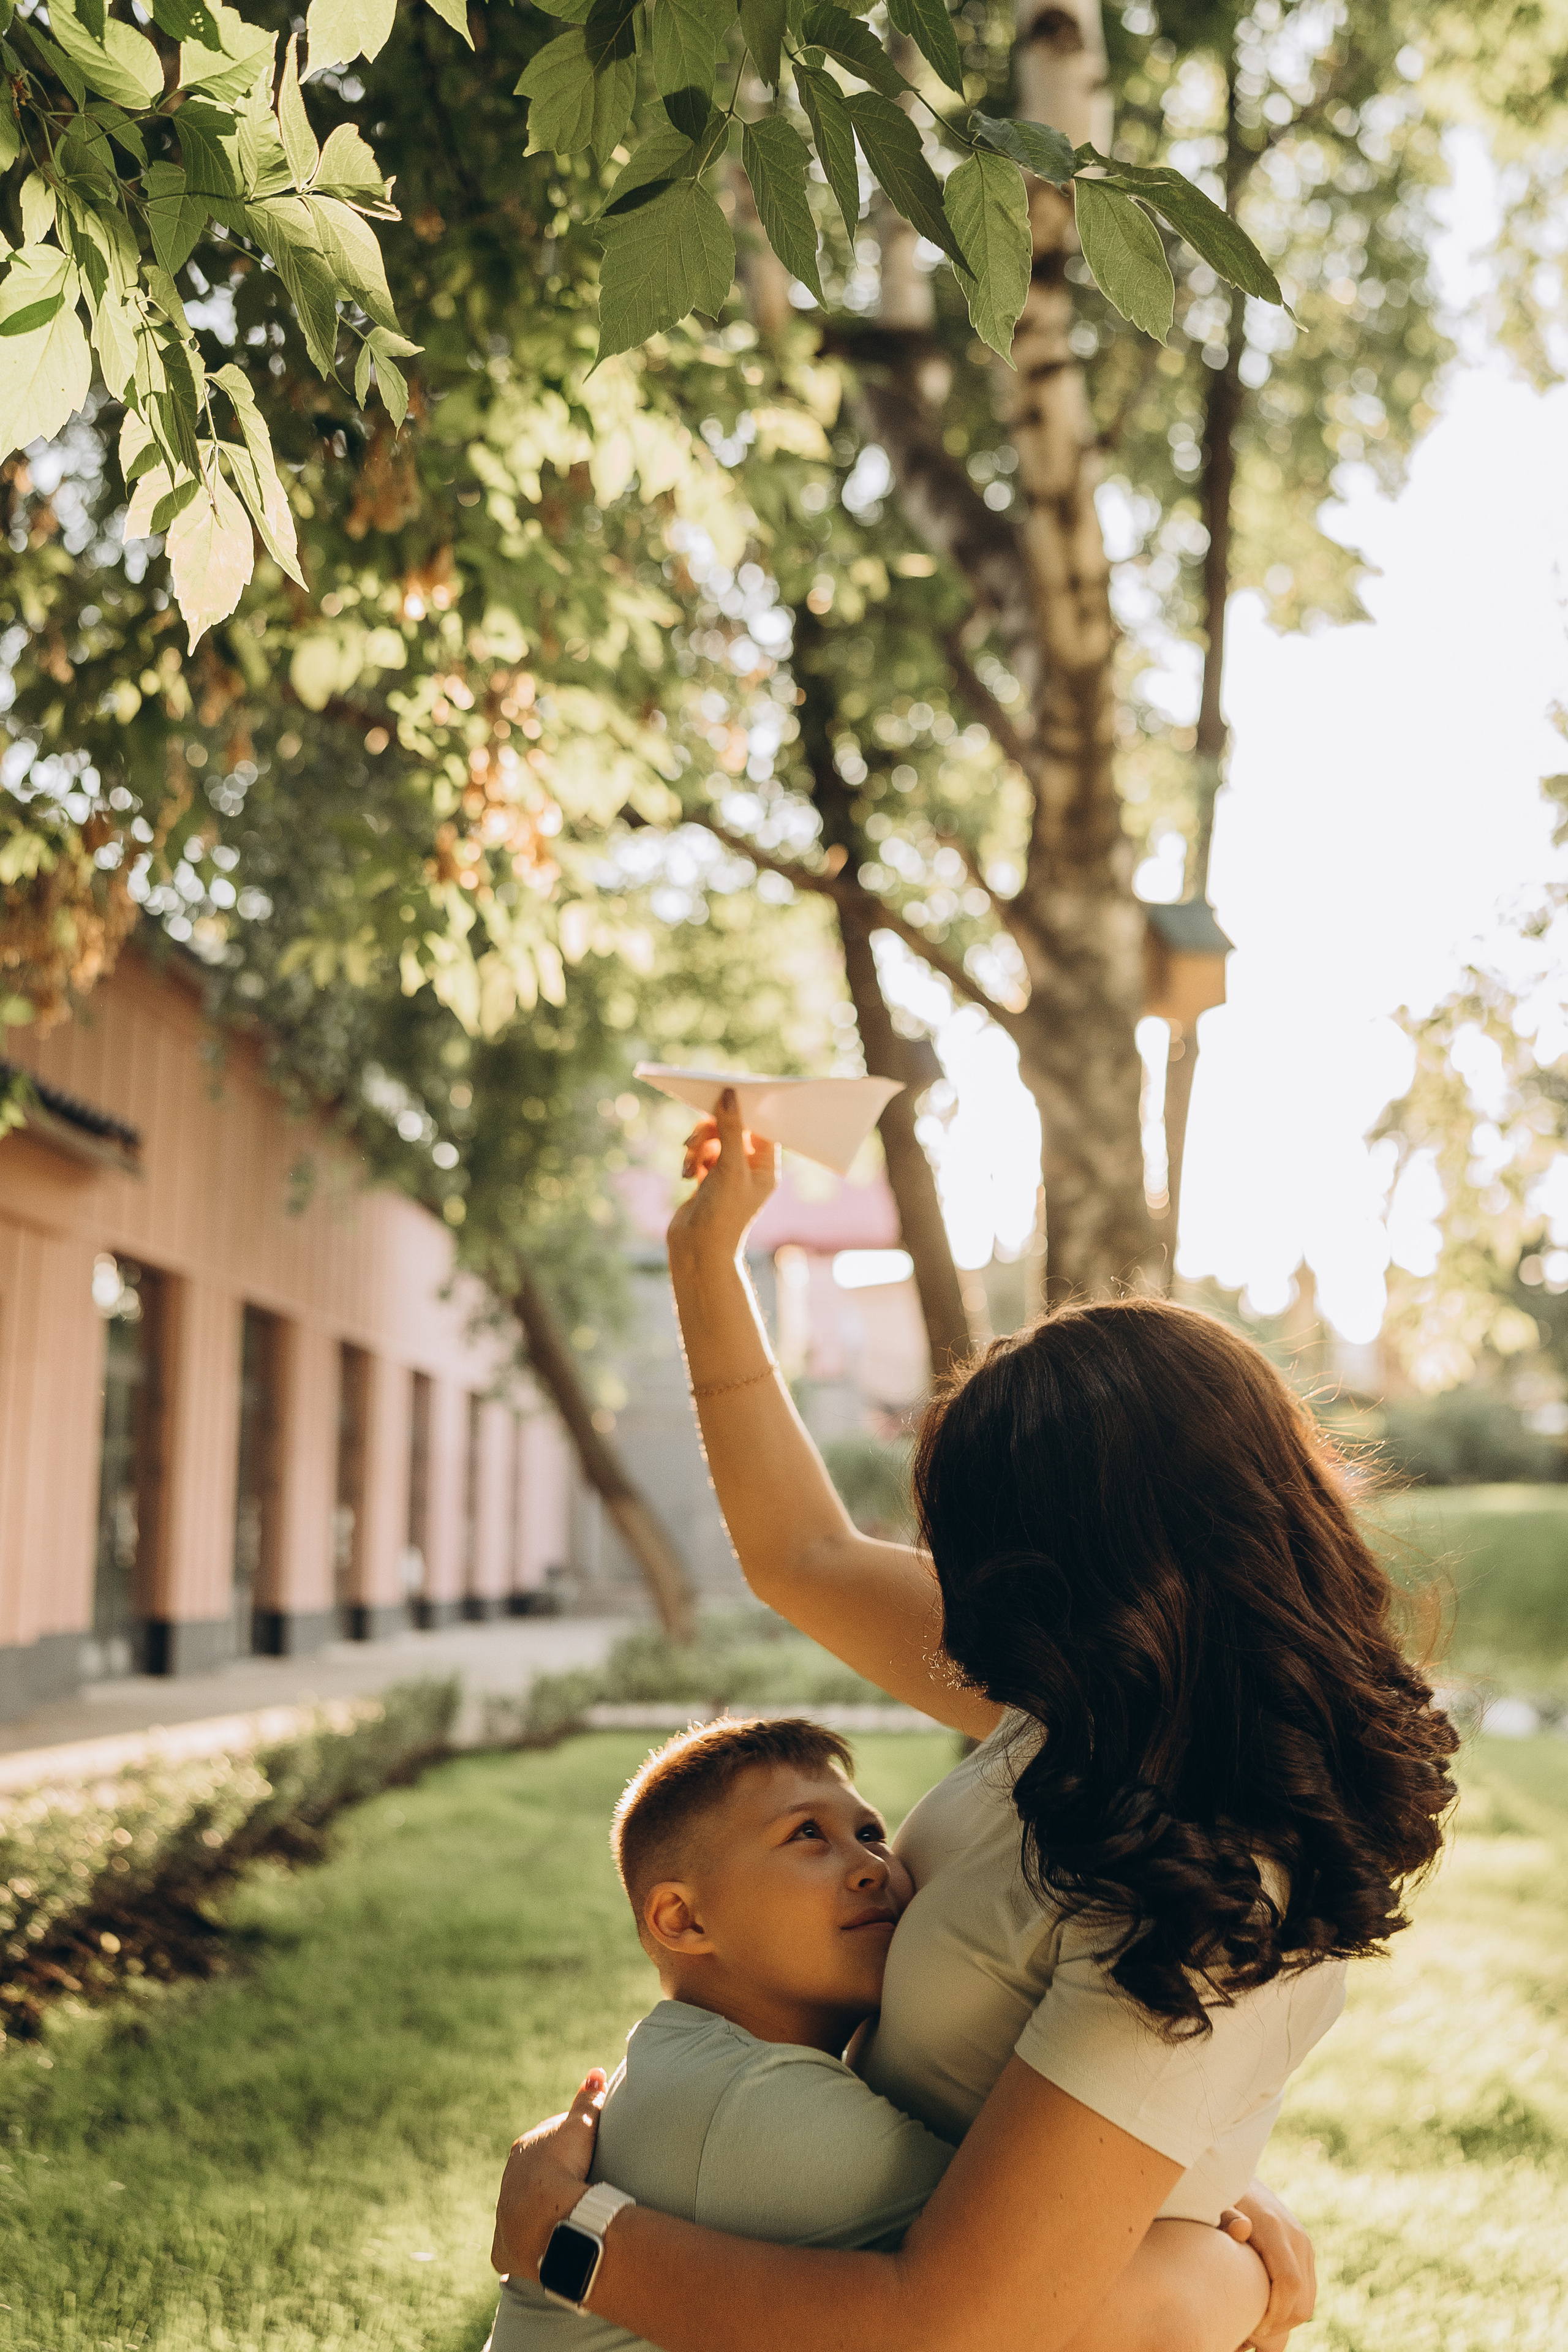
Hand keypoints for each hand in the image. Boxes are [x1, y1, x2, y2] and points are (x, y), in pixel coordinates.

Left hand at [491, 2069, 605, 2278]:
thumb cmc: (563, 2166)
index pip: (547, 2142)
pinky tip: (544, 2247)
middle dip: (551, 2177)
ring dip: (540, 2211)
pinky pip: (517, 2244)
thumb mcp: (581, 2126)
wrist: (544, 2217)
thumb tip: (596, 2071)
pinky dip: (529, 2244)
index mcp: (523, 2150)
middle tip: (577, 2185)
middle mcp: (508, 2180)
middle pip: (533, 2174)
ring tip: (564, 2217)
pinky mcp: (505, 2248)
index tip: (586, 2154)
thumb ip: (588, 2099)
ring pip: (523, 2209)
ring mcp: (504, 2215)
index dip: (568, 2146)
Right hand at [666, 1088, 777, 1260]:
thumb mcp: (729, 1167)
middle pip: (732, 1129)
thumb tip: (730, 1095)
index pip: (762, 1127)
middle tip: (695, 1138)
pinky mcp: (708, 1179)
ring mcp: (728, 1174)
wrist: (696, 1250)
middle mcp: (750, 1169)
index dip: (746, 1109)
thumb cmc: (722, 1213)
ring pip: (712, 1140)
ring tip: (689, 1165)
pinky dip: (691, 1160)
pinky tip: (687, 1176)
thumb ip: (731, 1128)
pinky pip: (699, 1154)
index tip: (728, 1093)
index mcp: (767, 1168)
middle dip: (711, 1132)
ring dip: (697, 1147)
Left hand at [1223, 2179, 1316, 2349]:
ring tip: (1254, 2322)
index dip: (1274, 2315)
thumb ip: (1225, 2217)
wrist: (1232, 2168)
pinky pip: (1307, 2292)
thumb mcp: (1213, 2202)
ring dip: (1285, 2320)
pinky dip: (1289, 2308)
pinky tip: (1263, 2308)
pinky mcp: (1304, 2250)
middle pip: (1302, 2302)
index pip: (1290, 2285)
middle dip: (1279, 2325)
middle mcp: (1296, 2236)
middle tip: (1249, 2331)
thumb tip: (1242, 2229)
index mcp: (1274, 2227)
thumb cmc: (1215, 2193)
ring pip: (1307, 2302)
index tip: (1250, 2327)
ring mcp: (1304, 2243)